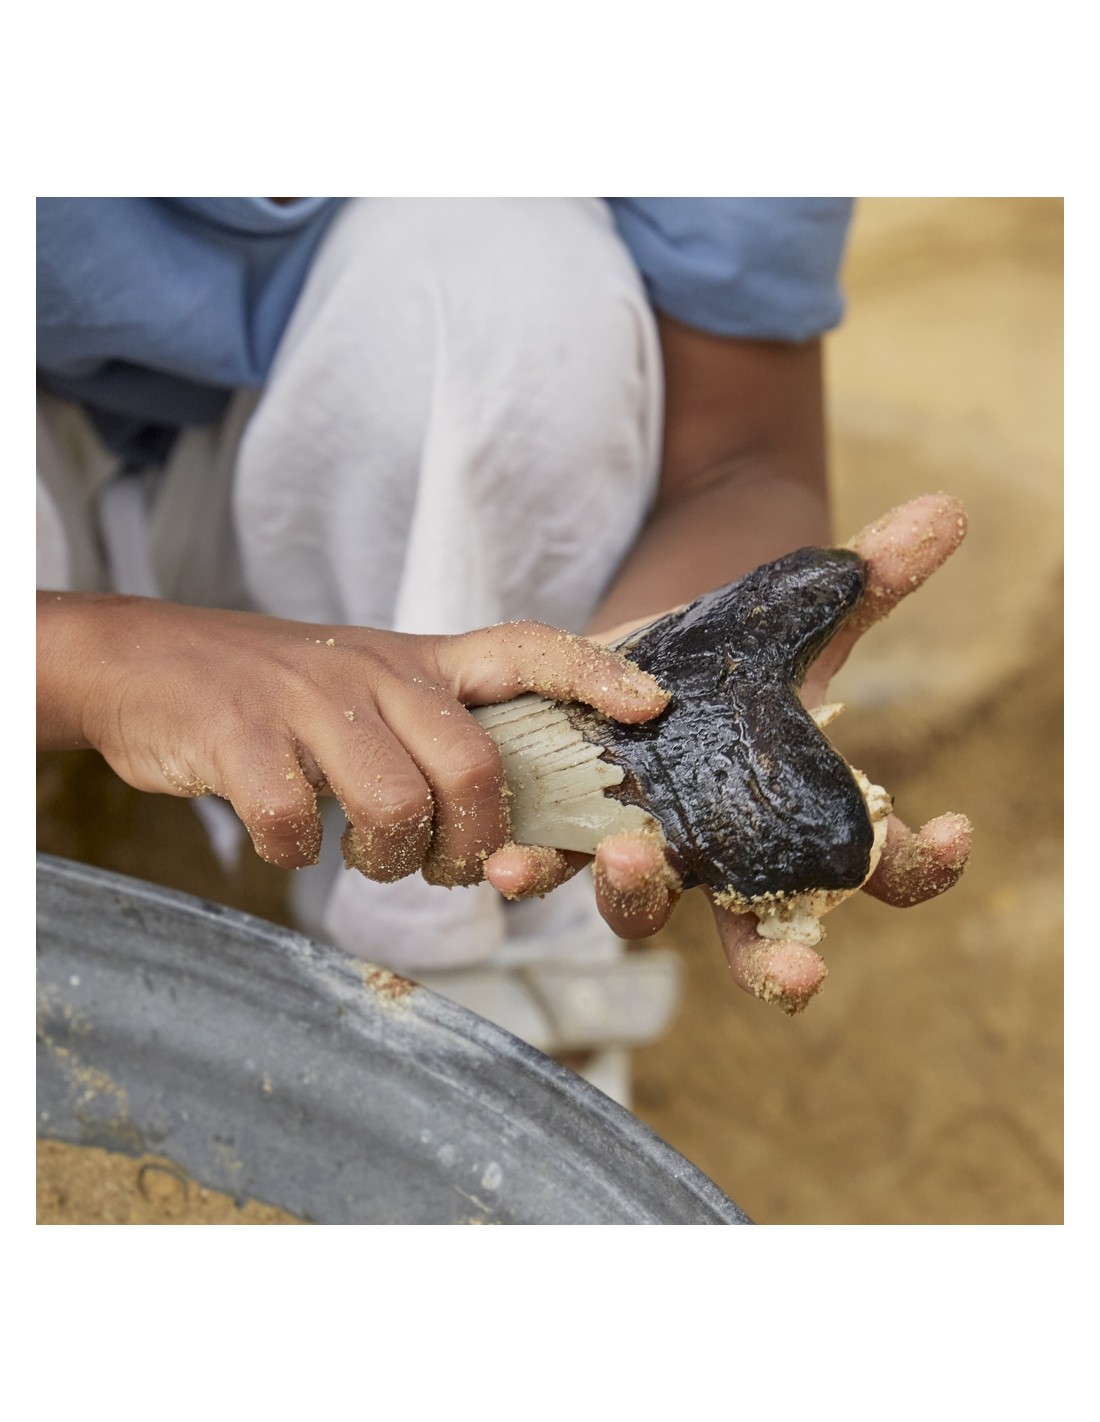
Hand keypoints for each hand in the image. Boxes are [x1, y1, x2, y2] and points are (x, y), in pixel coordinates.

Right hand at [36, 594, 667, 882]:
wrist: (148, 664)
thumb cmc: (278, 695)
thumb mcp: (369, 684)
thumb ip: (436, 728)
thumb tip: (504, 821)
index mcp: (419, 661)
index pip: (527, 649)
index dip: (595, 675)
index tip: (652, 707)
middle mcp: (376, 671)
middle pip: (475, 770)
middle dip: (474, 846)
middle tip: (447, 868)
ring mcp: (311, 700)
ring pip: (398, 807)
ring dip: (391, 861)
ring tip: (367, 857)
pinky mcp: (245, 737)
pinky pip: (301, 825)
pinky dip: (298, 851)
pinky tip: (284, 834)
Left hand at [484, 494, 972, 1011]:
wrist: (640, 651)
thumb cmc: (739, 656)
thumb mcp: (801, 618)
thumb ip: (867, 577)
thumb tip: (946, 509)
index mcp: (803, 823)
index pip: (886, 865)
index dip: (925, 860)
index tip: (955, 832)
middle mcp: (728, 862)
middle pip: (765, 936)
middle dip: (781, 965)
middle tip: (800, 976)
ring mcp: (649, 853)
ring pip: (645, 908)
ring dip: (638, 892)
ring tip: (630, 853)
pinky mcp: (572, 830)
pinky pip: (554, 867)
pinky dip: (531, 869)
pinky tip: (507, 863)